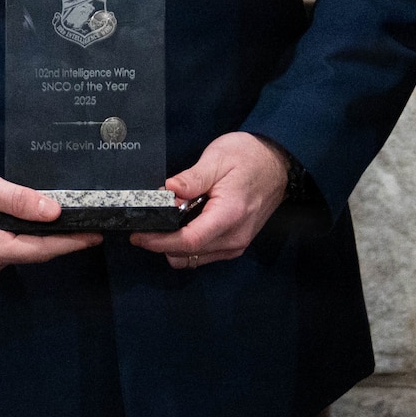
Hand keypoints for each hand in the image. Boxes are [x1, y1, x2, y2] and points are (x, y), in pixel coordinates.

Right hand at [0, 152, 100, 283]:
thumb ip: (19, 200)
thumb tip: (54, 212)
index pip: (39, 250)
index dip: (70, 242)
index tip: (94, 236)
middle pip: (29, 254)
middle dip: (55, 240)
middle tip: (81, 223)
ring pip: (15, 254)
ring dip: (33, 238)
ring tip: (55, 220)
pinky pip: (0, 253)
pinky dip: (15, 239)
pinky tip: (25, 224)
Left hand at [131, 131, 290, 269]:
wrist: (277, 163)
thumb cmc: (249, 157)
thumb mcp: (217, 158)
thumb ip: (191, 179)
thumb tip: (167, 191)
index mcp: (230, 215)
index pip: (189, 241)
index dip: (159, 242)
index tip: (139, 235)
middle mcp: (235, 237)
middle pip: (188, 254)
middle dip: (161, 243)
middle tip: (147, 222)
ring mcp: (237, 244)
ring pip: (194, 259)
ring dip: (174, 246)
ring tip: (166, 220)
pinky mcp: (236, 244)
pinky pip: (205, 254)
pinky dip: (188, 245)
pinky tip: (182, 224)